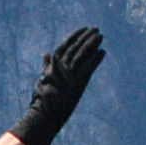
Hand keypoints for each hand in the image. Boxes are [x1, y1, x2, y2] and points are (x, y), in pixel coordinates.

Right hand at [6, 27, 106, 144]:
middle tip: (96, 29)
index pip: (65, 46)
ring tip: (101, 36)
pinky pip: (88, 68)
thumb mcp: (44, 78)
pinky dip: (95, 59)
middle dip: (86, 37)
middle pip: (75, 47)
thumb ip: (46, 65)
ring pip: (81, 54)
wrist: (43, 115)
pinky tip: (103, 52)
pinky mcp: (76, 84)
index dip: (75, 36)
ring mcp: (68, 75)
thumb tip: (45, 53)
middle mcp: (60, 67)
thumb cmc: (42, 99)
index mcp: (53, 65)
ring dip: (92, 44)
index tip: (84, 29)